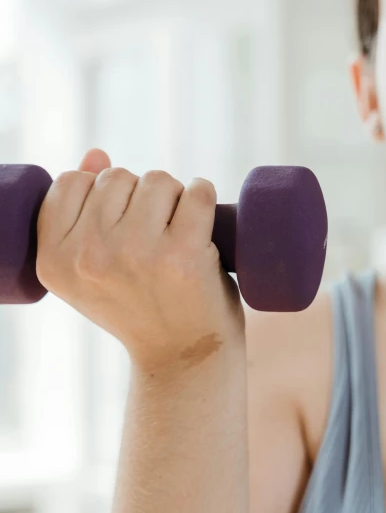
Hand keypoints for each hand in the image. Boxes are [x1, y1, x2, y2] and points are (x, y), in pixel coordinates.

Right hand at [36, 149, 244, 374]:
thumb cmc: (141, 308)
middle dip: (140, 198)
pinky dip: (205, 198)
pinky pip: (197, 192)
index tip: (122, 228)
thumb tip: (96, 155)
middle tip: (155, 240)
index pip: (71, 182)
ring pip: (156, 179)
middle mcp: (88, 257)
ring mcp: (135, 254)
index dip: (103, 196)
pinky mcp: (181, 255)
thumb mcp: (93, 270)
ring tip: (177, 237)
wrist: (182, 358)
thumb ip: (83, 214)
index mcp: (54, 261)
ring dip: (174, 198)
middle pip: (116, 176)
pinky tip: (203, 227)